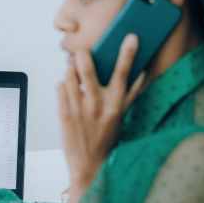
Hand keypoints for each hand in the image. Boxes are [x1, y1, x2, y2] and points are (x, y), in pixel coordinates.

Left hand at [58, 34, 146, 188]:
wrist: (89, 166)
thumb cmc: (107, 139)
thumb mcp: (121, 118)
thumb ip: (130, 95)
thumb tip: (143, 73)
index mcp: (115, 106)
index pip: (123, 74)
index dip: (128, 54)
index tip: (131, 37)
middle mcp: (97, 106)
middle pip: (88, 69)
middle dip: (83, 56)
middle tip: (81, 52)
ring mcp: (78, 110)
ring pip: (69, 75)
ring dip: (70, 69)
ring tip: (73, 72)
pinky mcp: (63, 114)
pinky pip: (60, 87)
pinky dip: (63, 84)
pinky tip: (67, 88)